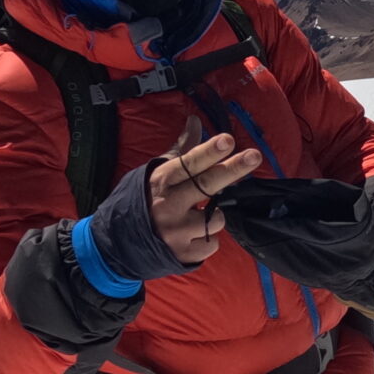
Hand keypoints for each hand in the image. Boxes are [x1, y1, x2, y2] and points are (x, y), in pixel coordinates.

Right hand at [148, 132, 262, 267]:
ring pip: (217, 218)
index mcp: (161, 182)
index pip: (188, 164)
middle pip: (207, 185)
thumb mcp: (156, 173)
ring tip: (195, 217)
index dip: (209, 152)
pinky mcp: (182, 254)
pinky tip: (192, 237)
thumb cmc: (144, 201)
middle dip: (233, 169)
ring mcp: (175, 231)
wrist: (118, 244)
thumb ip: (182, 150)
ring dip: (214, 215)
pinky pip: (213, 243)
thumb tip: (196, 119)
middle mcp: (168, 205)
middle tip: (255, 156)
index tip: (227, 140)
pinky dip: (208, 239)